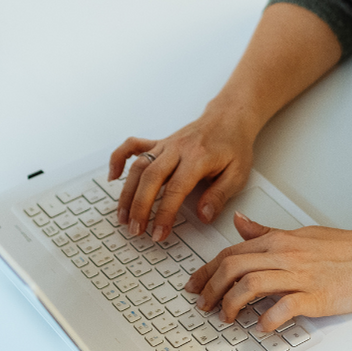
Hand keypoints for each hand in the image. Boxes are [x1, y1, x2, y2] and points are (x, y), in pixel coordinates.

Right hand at [107, 108, 257, 242]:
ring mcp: (166, 144)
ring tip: (123, 216)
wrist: (229, 117)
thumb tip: (203, 216)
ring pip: (138, 166)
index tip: (159, 233)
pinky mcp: (159, 142)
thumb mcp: (238, 173)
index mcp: (198, 157)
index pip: (175, 189)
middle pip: (151, 178)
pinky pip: (132, 146)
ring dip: (127, 192)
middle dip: (139, 207)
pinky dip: (119, 159)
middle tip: (136, 229)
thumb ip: (220, 195)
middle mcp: (177, 149)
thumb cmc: (234, 145)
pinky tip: (113, 176)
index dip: (164, 214)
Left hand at [185, 213, 351, 331]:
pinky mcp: (315, 297)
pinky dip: (267, 320)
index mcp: (280, 241)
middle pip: (233, 268)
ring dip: (230, 305)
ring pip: (250, 286)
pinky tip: (261, 328)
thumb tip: (240, 222)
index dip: (206, 270)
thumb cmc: (345, 248)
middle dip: (210, 289)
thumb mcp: (301, 233)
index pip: (231, 252)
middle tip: (202, 305)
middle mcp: (285, 256)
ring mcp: (300, 276)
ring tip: (226, 318)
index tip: (194, 284)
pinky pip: (283, 308)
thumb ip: (267, 232)